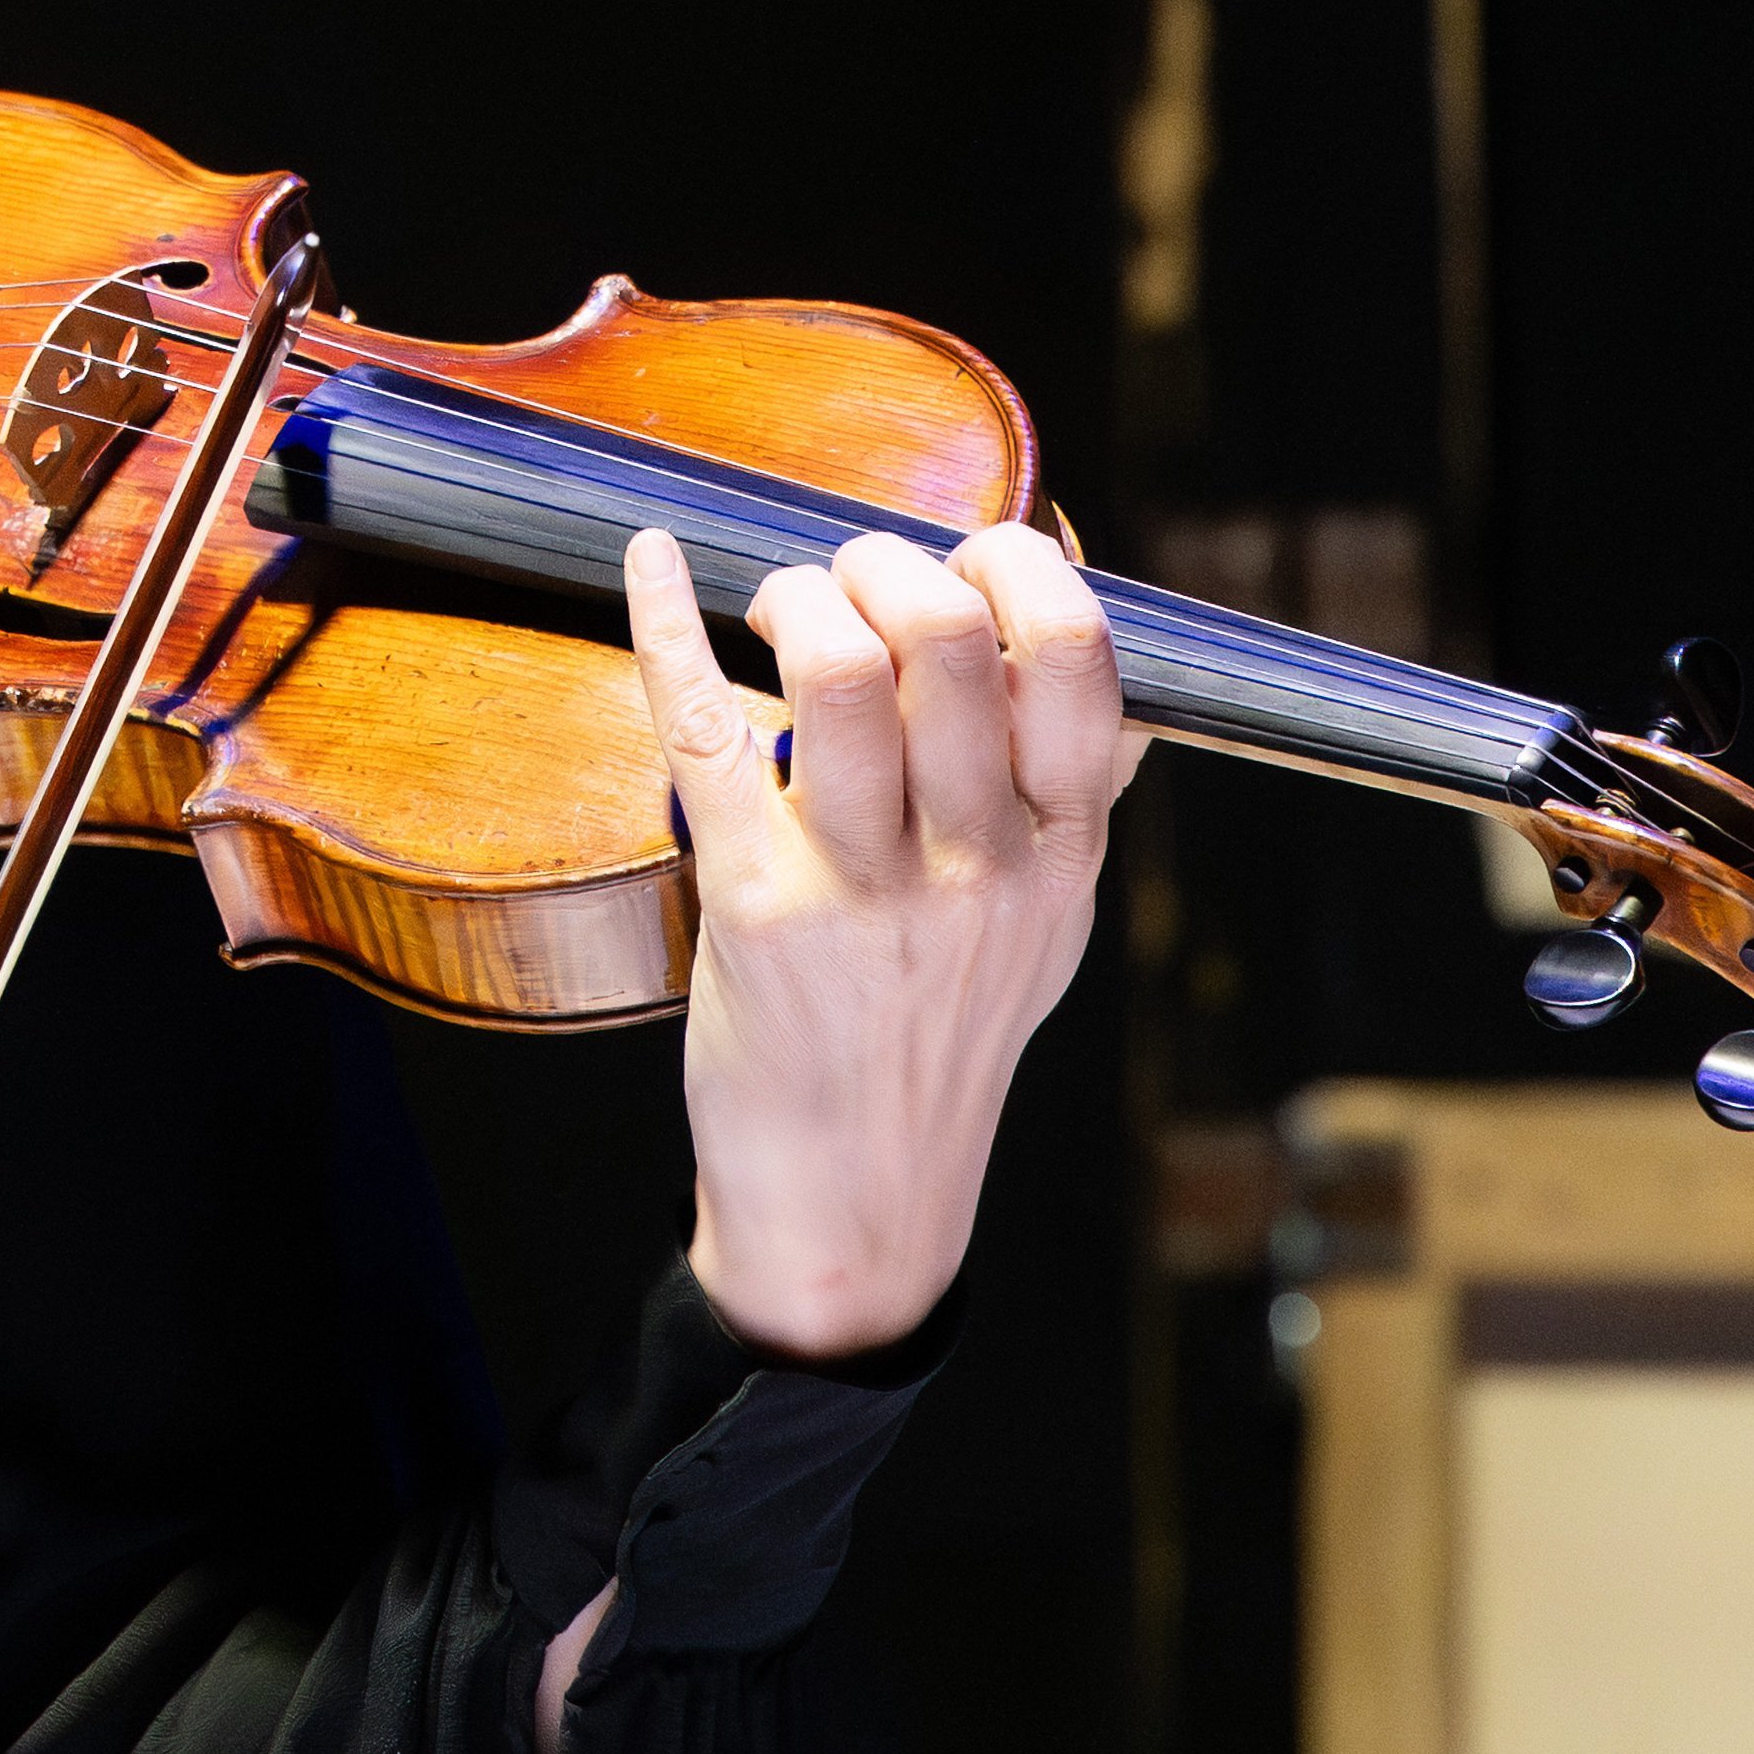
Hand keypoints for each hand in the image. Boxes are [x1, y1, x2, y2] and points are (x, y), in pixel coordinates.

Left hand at [629, 513, 1137, 1357]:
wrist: (855, 1199)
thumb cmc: (932, 1042)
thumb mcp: (1045, 932)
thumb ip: (1070, 809)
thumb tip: (1104, 687)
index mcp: (1063, 852)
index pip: (1078, 658)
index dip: (1021, 567)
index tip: (969, 555)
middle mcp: (980, 865)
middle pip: (947, 637)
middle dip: (883, 564)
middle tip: (844, 582)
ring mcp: (868, 889)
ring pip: (841, 669)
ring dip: (798, 594)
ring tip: (778, 609)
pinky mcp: (758, 909)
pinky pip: (708, 728)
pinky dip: (663, 623)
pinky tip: (649, 566)